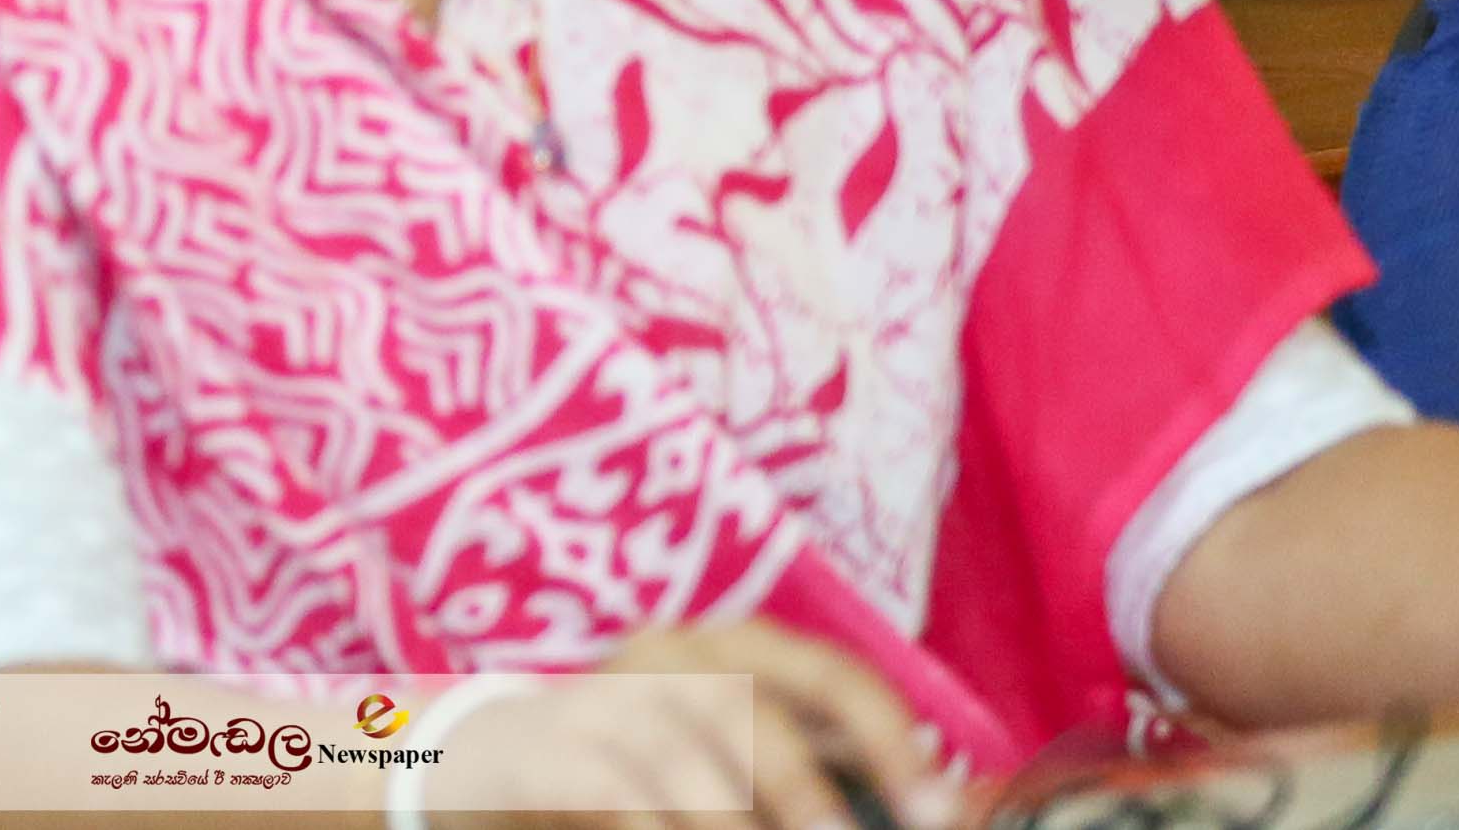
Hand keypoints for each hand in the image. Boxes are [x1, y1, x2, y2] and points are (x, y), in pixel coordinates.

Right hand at [455, 620, 954, 829]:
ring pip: (695, 775)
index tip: (935, 811)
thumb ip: (833, 758)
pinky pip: (626, 802)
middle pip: (760, 724)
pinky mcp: (559, 747)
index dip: (892, 741)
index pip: (834, 676)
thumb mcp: (743, 748)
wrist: (507, 761)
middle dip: (810, 801)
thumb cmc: (655, 762)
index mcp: (740, 647)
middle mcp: (677, 654)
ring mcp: (611, 696)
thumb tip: (952, 792)